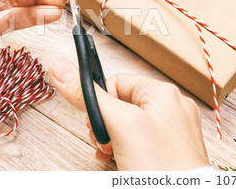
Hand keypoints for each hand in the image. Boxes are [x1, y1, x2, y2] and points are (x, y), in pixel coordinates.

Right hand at [49, 59, 208, 170]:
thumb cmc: (160, 167)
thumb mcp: (120, 124)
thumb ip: (90, 96)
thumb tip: (61, 68)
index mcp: (163, 92)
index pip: (117, 82)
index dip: (101, 102)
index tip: (97, 123)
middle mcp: (172, 108)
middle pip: (121, 103)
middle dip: (106, 124)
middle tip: (105, 141)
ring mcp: (173, 130)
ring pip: (129, 124)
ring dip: (112, 138)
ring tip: (111, 153)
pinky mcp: (171, 149)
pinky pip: (140, 140)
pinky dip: (125, 149)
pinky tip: (119, 160)